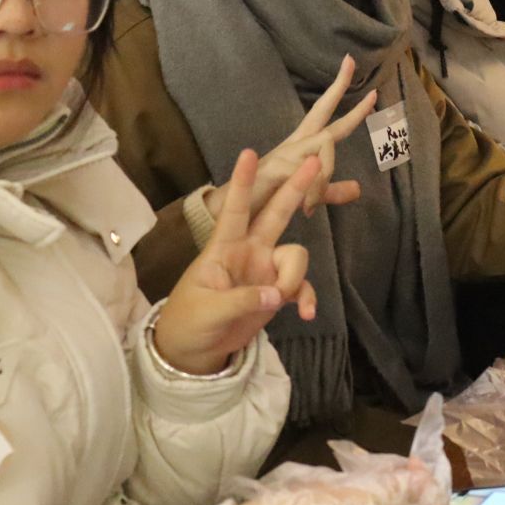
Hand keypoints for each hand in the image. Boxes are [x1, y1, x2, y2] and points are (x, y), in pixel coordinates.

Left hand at [156, 150, 320, 374]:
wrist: (194, 351)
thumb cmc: (188, 322)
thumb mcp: (207, 311)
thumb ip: (241, 301)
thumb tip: (274, 294)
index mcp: (223, 248)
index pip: (235, 209)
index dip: (243, 182)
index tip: (249, 153)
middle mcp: (248, 251)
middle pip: (276, 213)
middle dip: (294, 188)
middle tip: (316, 161)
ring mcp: (265, 269)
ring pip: (296, 255)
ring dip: (294, 278)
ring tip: (278, 302)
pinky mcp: (277, 291)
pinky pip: (302, 286)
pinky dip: (307, 299)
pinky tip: (306, 315)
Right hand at [203, 54, 376, 221]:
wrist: (229, 212)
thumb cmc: (266, 197)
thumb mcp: (305, 193)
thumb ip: (331, 190)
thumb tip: (358, 188)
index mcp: (302, 146)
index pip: (328, 117)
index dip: (346, 102)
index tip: (369, 88)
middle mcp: (295, 143)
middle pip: (321, 110)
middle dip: (339, 86)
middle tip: (352, 61)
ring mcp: (284, 152)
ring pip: (324, 144)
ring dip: (325, 177)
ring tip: (311, 207)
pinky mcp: (275, 168)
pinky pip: (308, 171)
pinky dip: (314, 194)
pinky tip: (306, 208)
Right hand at [234, 443, 448, 504]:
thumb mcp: (358, 500)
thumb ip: (398, 489)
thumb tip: (428, 479)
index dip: (435, 485)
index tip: (421, 456)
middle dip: (410, 478)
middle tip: (388, 459)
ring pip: (395, 500)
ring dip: (388, 476)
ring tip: (364, 463)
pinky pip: (372, 499)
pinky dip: (368, 480)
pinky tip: (352, 467)